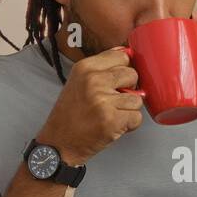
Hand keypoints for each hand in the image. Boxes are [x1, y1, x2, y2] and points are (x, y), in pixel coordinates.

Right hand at [36, 46, 142, 163]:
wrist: (58, 144)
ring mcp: (103, 100)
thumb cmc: (70, 115)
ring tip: (109, 116)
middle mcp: (94, 80)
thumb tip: (127, 53)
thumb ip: (102, 68)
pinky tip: (113, 126)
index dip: (124, 70)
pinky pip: (137, 117)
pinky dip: (129, 125)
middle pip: (133, 75)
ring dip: (128, 110)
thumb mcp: (79, 82)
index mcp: (85, 67)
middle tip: (112, 102)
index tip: (116, 82)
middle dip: (129, 90)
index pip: (122, 56)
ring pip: (137, 99)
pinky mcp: (112, 120)